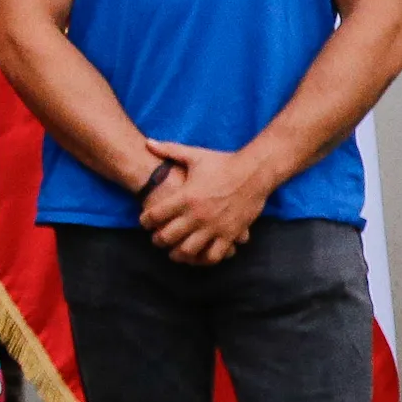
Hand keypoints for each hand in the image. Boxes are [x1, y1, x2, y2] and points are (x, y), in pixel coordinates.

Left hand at [137, 140, 273, 264]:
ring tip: (175, 251)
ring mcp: (214, 227)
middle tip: (157, 239)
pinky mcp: (231, 234)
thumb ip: (169, 150)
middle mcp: (198, 215)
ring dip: (179, 253)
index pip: (155, 216)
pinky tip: (200, 255)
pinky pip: (214, 255)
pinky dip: (204, 259)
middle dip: (158, 240)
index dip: (145, 221)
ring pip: (189, 251)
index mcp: (186, 197)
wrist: (256, 172)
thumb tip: (147, 143)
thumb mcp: (195, 155)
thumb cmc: (223, 162)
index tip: (145, 222)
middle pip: (167, 237)